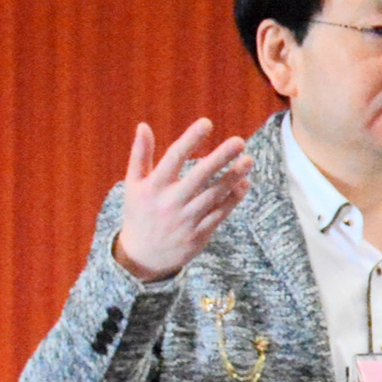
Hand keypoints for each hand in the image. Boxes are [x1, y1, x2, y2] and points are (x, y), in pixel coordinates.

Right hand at [110, 117, 253, 282]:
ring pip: (214, 195)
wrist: (142, 258)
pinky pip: (220, 213)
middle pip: (199, 176)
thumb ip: (140, 155)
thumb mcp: (133, 185)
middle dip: (220, 158)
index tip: (207, 123)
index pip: (173, 158)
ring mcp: (186, 220)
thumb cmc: (139, 213)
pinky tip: (244, 183)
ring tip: (249, 160)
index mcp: (153, 188)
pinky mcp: (199, 234)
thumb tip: (143, 125)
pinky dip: (233, 198)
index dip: (190, 140)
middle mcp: (170, 203)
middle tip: (239, 141)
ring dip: (233, 177)